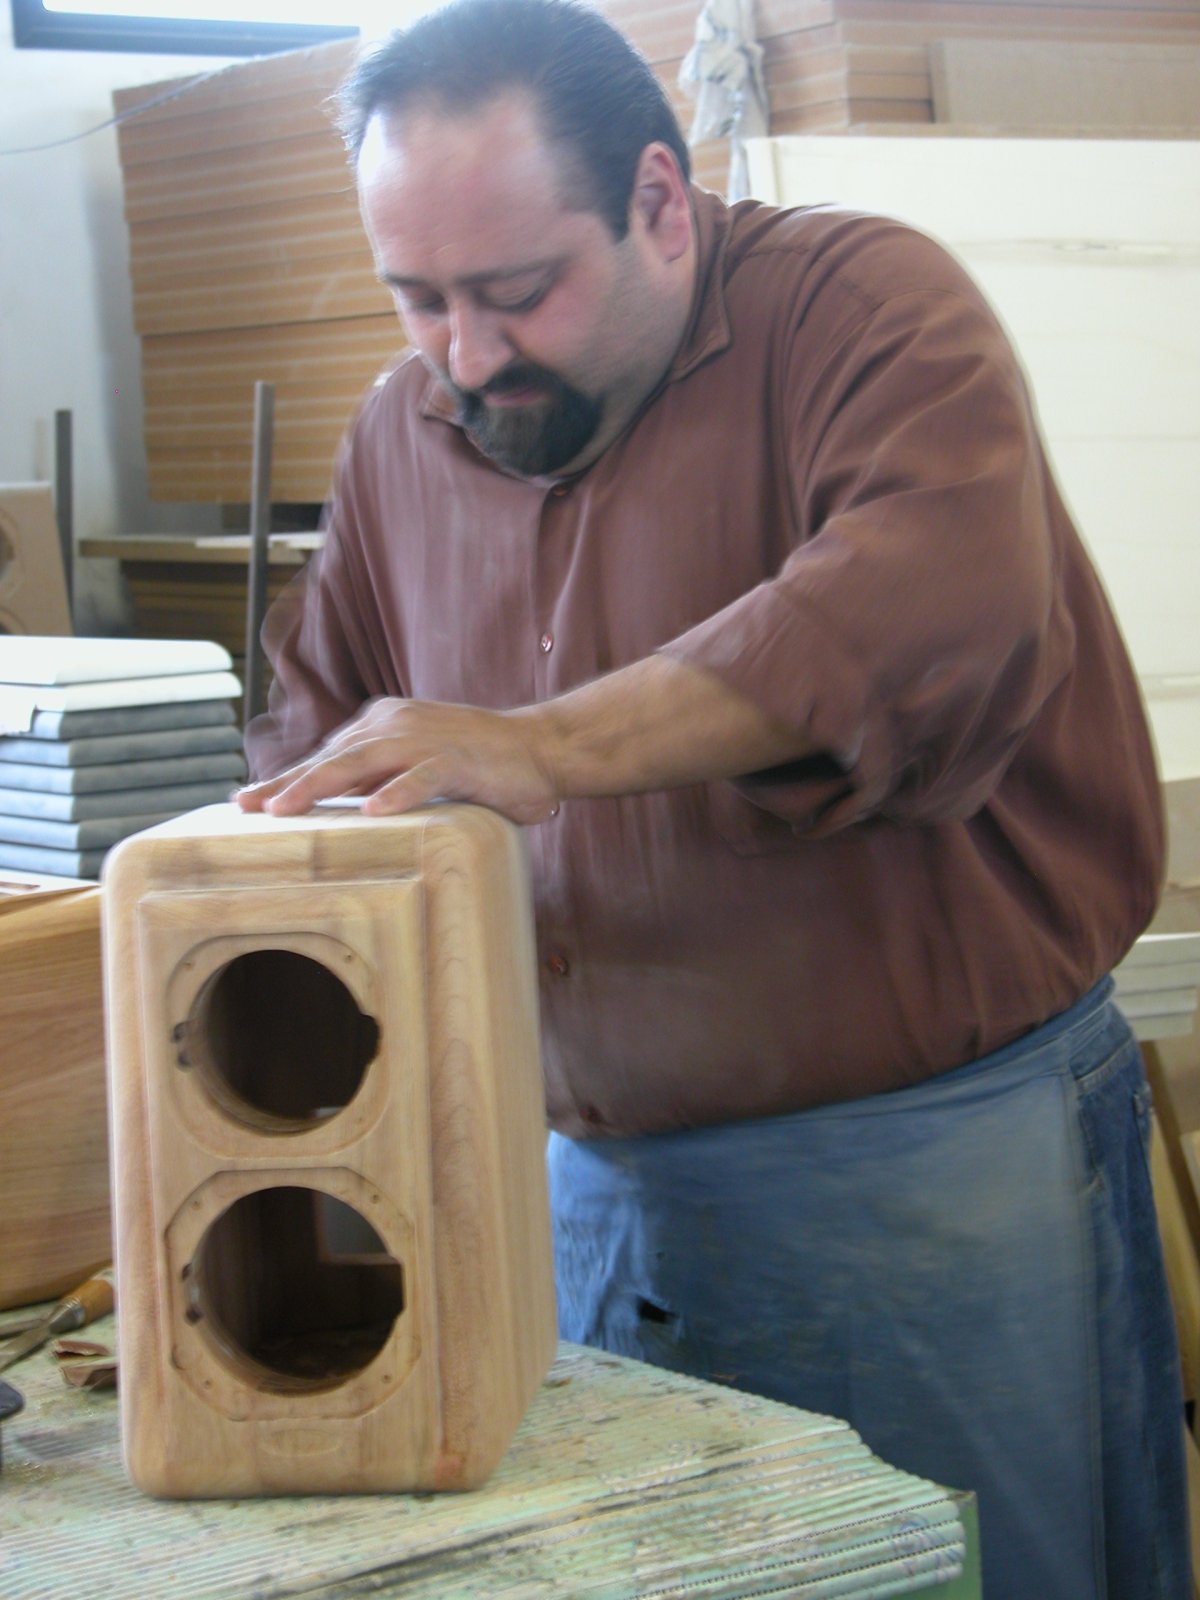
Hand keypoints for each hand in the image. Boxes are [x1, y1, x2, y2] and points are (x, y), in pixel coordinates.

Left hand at [235, 697, 559, 823]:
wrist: (542, 747)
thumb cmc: (478, 764)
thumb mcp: (417, 766)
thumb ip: (379, 779)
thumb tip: (336, 809)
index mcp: (383, 724)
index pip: (326, 755)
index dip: (286, 778)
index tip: (246, 804)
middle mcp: (395, 725)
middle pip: (330, 757)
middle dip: (286, 783)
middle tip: (248, 808)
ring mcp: (425, 740)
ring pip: (361, 762)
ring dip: (319, 785)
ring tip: (285, 810)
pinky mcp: (458, 759)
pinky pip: (422, 777)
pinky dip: (399, 792)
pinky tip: (376, 811)